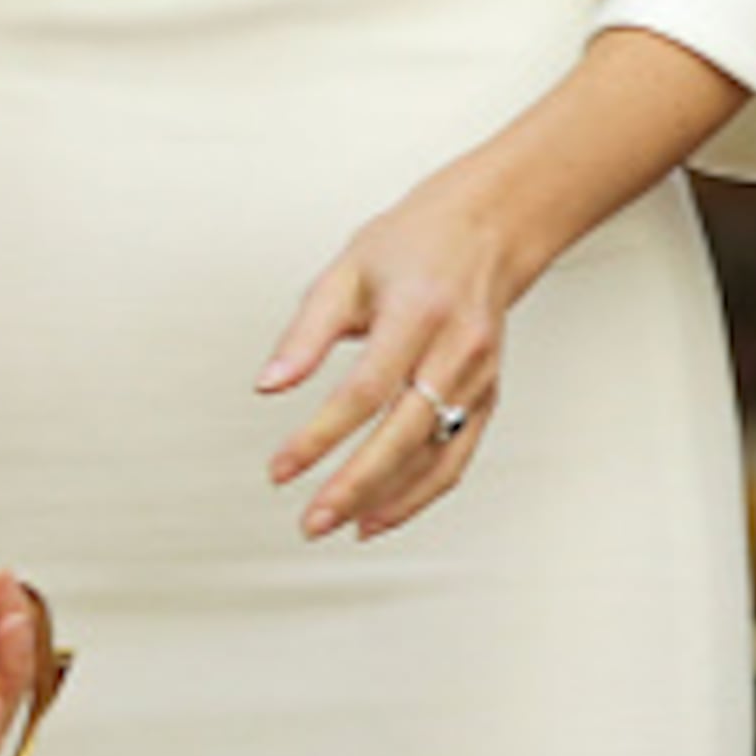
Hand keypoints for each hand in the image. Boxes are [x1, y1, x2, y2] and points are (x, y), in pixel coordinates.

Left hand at [259, 173, 512, 540]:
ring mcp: (479, 379)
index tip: (280, 469)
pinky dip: (421, 492)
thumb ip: (305, 333)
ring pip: (437, 457)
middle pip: (404, 434)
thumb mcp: (345, 272)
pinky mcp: (488, 397)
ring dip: (389, 501)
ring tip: (340, 526)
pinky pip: (456, 457)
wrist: (488, 228)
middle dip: (355, 485)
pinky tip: (382, 513)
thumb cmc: (411, 244)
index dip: (318, 437)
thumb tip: (268, 385)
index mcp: (416, 315)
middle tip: (310, 520)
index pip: (363, 391)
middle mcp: (456, 352)